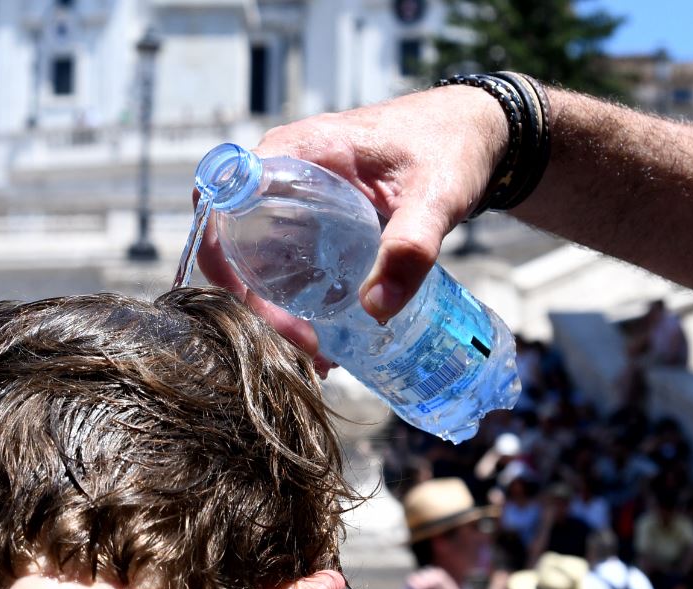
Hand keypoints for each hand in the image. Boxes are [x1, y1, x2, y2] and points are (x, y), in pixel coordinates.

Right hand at [196, 84, 507, 337]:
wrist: (474, 133)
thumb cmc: (452, 148)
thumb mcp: (437, 196)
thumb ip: (410, 247)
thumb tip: (374, 310)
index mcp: (298, 150)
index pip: (223, 195)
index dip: (219, 250)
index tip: (251, 303)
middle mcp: (281, 169)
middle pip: (232, 238)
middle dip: (252, 299)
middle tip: (301, 343)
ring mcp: (292, 193)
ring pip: (252, 255)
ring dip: (269, 306)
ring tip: (313, 351)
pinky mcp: (308, 215)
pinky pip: (277, 256)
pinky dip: (288, 297)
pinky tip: (321, 333)